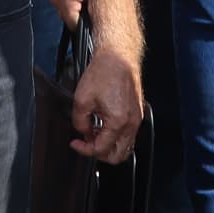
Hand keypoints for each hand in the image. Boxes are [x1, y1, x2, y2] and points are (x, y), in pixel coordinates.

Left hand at [65, 32, 144, 165]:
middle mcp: (132, 123)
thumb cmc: (104, 72)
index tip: (76, 143)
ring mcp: (137, 119)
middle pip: (118, 156)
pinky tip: (104, 127)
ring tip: (95, 135)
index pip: (101, 149)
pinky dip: (116, 137)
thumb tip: (83, 131)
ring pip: (125, 147)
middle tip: (87, 144)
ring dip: (109, 146)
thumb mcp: (81, 99)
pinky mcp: (137, 113)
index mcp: (118, 122)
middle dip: (100, 154)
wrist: (117, 56)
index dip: (85, 149)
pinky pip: (129, 135)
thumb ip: (79, 122)